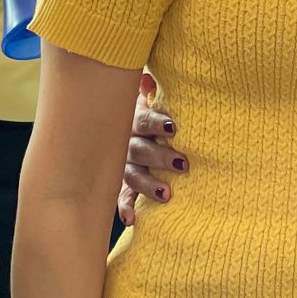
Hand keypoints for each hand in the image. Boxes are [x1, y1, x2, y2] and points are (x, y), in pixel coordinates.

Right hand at [117, 73, 186, 226]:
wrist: (112, 127)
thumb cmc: (145, 111)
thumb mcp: (144, 97)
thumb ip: (148, 90)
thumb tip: (148, 78)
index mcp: (131, 119)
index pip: (143, 120)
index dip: (157, 123)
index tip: (175, 128)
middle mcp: (125, 143)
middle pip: (140, 149)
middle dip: (160, 157)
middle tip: (183, 164)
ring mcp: (121, 166)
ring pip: (132, 175)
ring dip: (149, 185)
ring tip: (167, 194)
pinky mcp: (120, 185)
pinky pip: (121, 198)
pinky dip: (126, 208)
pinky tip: (132, 219)